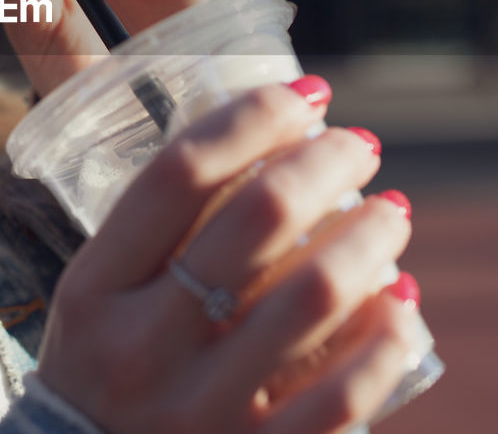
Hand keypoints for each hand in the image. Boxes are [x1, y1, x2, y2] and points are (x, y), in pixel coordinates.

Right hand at [34, 82, 421, 432]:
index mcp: (96, 289)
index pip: (180, 174)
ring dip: (369, 236)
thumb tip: (241, 129)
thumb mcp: (97, 294)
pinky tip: (401, 302)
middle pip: (257, 218)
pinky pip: (343, 394)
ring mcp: (198, 412)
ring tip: (390, 212)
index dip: (253, 118)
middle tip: (358, 146)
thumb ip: (155, 226)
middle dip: (326, 163)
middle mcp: (141, 347)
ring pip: (313, 296)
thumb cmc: (107, 367)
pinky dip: (386, 338)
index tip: (305, 96)